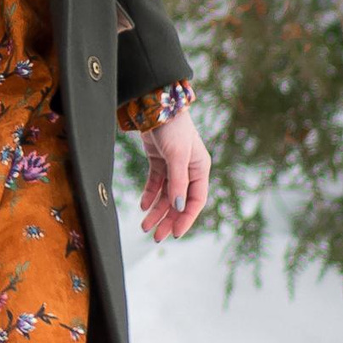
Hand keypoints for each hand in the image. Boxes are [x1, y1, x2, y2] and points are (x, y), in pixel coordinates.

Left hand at [137, 110, 208, 241]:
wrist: (157, 105)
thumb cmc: (174, 128)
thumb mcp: (178, 156)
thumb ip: (178, 182)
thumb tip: (179, 207)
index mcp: (200, 169)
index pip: (195, 201)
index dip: (186, 219)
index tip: (174, 233)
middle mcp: (188, 170)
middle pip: (179, 202)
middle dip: (168, 219)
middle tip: (155, 237)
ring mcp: (173, 166)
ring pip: (166, 195)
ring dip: (156, 211)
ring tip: (145, 226)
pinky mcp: (159, 160)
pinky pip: (155, 183)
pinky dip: (149, 195)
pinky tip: (142, 206)